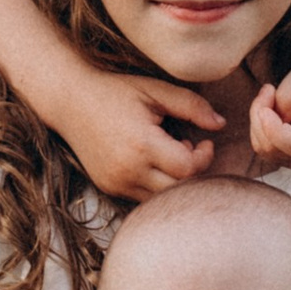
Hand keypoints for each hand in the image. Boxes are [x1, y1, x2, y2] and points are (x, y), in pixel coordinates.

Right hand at [59, 70, 226, 203]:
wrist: (70, 101)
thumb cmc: (115, 92)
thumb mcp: (155, 90)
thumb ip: (192, 106)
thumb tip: (221, 123)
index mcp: (142, 144)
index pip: (188, 168)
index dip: (204, 157)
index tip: (204, 142)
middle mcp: (128, 170)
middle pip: (178, 189)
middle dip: (193, 172)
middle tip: (190, 149)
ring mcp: (116, 182)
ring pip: (162, 199)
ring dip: (176, 182)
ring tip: (172, 155)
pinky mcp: (109, 188)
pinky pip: (144, 198)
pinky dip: (157, 186)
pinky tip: (155, 163)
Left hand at [248, 50, 290, 172]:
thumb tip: (274, 117)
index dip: (275, 131)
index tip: (266, 104)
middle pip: (274, 148)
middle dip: (261, 116)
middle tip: (269, 89)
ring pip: (264, 149)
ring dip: (259, 120)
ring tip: (272, 96)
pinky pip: (264, 147)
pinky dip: (259, 127)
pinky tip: (271, 110)